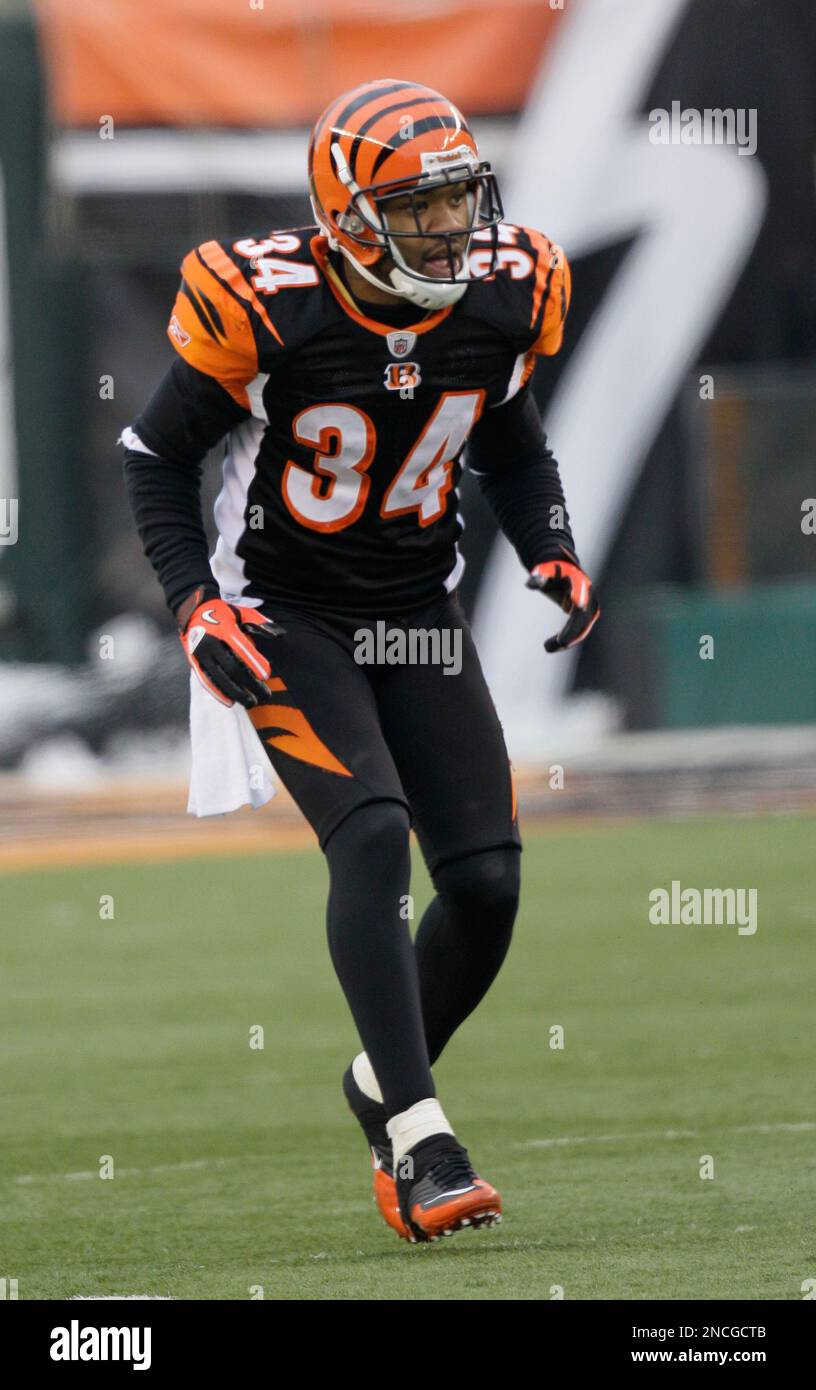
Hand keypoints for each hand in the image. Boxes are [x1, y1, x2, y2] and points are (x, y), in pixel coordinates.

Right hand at [178, 588, 284, 707]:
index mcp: (225, 630)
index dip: (254, 663)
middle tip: (265, 695)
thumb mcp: (243, 613)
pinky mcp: (194, 662)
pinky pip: (206, 680)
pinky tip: (230, 702)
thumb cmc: (224, 613)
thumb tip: (281, 635)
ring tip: (251, 702)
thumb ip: (261, 623)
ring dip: (236, 692)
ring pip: (220, 678)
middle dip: (250, 683)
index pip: (242, 649)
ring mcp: (201, 654)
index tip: (266, 675)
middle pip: (232, 668)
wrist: (192, 611)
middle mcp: (211, 643)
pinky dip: (218, 692)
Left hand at [526, 547, 599, 652]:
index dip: (580, 598)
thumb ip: (538, 577)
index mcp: (578, 581)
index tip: (579, 607)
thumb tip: (531, 583)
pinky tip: (552, 646)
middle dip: (573, 630)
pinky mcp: (586, 615)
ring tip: (548, 647)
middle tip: (559, 644)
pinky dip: (568, 639)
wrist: (561, 570)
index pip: (580, 592)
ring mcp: (590, 605)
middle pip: (584, 616)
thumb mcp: (542, 571)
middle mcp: (588, 594)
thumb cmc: (550, 570)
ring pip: (583, 627)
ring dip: (569, 639)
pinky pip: (579, 630)